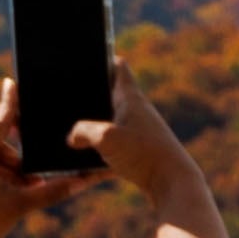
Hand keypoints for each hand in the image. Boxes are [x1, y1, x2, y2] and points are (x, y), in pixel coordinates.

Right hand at [77, 70, 213, 223]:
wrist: (171, 182)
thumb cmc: (144, 154)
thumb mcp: (106, 139)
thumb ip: (82, 132)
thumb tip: (71, 136)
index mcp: (130, 98)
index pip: (118, 67)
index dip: (103, 57)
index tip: (87, 55)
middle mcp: (136, 111)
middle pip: (110, 93)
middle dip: (91, 92)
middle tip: (67, 93)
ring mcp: (138, 130)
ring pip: (109, 120)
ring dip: (92, 123)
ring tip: (70, 129)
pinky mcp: (138, 150)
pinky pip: (112, 143)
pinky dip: (98, 146)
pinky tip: (83, 159)